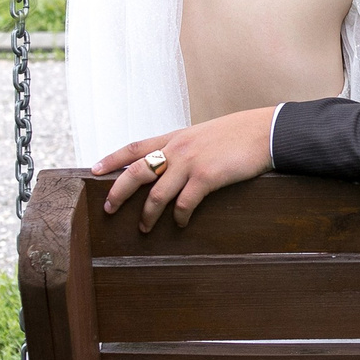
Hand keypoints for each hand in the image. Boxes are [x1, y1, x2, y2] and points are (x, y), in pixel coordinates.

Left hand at [95, 107, 278, 230]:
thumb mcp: (205, 135)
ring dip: (147, 214)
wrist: (265, 131)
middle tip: (108, 208)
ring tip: (144, 228)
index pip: (135, 147)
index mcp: (175, 137)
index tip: (94, 169)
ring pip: (156, 193)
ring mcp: (191, 162)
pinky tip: (180, 223)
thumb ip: (186, 147)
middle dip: (118, 191)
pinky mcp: (207, 176)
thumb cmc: (239, 135)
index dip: (112, 158)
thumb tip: (173, 165)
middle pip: (136, 171)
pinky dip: (179, 216)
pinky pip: (184, 203)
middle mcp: (178, 148)